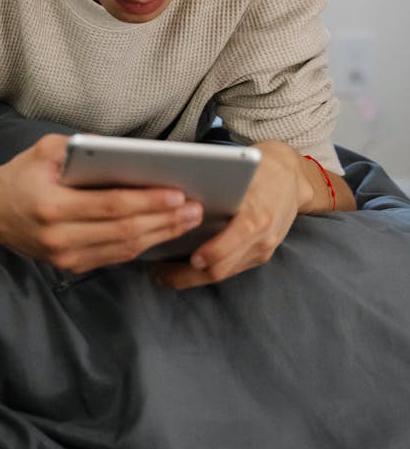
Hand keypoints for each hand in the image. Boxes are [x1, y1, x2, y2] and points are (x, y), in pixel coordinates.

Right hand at [0, 133, 204, 272]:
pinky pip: (114, 257)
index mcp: (52, 204)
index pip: (110, 205)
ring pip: (123, 248)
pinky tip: (163, 232)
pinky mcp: (70, 266)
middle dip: (164, 220)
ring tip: (188, 220)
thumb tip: (123, 151)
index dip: (147, 201)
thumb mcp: (43, 149)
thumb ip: (80, 147)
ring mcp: (65, 256)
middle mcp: (59, 236)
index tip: (177, 193)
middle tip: (195, 208)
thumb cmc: (21, 175)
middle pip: (123, 230)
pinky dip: (142, 245)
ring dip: (160, 235)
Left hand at [154, 140, 309, 290]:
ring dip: (192, 278)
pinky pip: (231, 268)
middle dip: (187, 276)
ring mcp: (263, 250)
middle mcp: (262, 238)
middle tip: (158, 274)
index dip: (208, 255)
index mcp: (255, 217)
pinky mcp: (261, 255)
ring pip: (224, 273)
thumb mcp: (239, 174)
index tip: (186, 258)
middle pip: (221, 269)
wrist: (291, 178)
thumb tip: (174, 200)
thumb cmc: (258, 170)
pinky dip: (208, 269)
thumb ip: (214, 189)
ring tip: (165, 273)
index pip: (229, 245)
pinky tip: (186, 266)